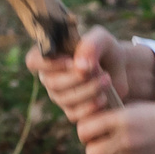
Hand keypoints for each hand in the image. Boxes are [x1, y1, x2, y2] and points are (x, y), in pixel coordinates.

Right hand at [23, 25, 154, 124]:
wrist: (121, 70)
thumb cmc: (106, 50)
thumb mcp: (102, 39)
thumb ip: (90, 46)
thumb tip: (79, 66)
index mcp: (50, 54)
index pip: (33, 61)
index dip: (48, 64)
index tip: (71, 62)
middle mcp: (49, 76)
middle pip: (52, 82)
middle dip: (78, 78)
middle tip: (101, 72)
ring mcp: (59, 95)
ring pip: (64, 99)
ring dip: (88, 91)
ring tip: (107, 81)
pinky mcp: (71, 111)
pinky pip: (74, 114)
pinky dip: (90, 107)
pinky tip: (103, 98)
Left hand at [74, 103, 154, 153]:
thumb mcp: (136, 110)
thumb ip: (111, 118)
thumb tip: (85, 129)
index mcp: (123, 119)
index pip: (84, 130)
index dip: (87, 133)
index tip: (94, 134)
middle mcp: (126, 141)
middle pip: (91, 153)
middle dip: (97, 151)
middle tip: (108, 149)